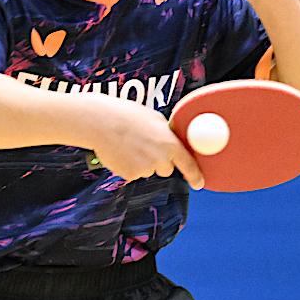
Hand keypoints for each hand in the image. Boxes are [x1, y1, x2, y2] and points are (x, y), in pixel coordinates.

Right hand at [88, 99, 203, 189]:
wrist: (99, 122)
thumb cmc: (126, 115)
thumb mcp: (154, 118)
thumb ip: (167, 133)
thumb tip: (173, 140)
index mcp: (170, 143)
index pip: (188, 164)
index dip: (195, 176)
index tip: (199, 184)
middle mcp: (160, 159)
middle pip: (166, 169)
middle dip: (159, 161)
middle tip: (144, 145)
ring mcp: (144, 169)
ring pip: (147, 170)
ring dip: (142, 161)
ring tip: (128, 144)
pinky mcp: (129, 175)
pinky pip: (133, 173)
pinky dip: (128, 165)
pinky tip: (120, 151)